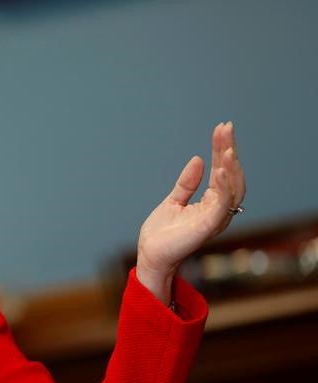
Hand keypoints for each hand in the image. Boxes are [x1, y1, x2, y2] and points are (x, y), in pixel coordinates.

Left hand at [136, 122, 245, 303]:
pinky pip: (221, 204)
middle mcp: (218, 209)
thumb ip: (187, 183)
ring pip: (232, 189)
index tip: (221, 128)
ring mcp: (215, 218)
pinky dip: (222, 187)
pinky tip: (218, 169)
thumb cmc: (162, 233)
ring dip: (230, 167)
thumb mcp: (174, 201)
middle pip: (231, 176)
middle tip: (226, 128)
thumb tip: (198, 159)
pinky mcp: (207, 226)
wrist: (150, 254)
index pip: (221, 171)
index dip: (222, 149)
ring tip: (226, 147)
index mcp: (211, 203)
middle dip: (229, 151)